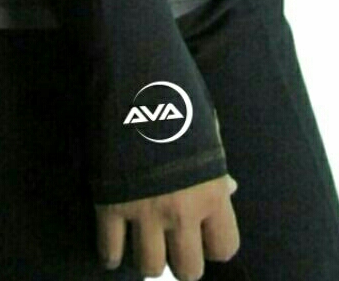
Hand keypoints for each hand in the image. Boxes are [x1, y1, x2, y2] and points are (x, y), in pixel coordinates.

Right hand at [96, 110, 239, 279]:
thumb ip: (216, 168)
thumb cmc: (179, 98)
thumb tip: (229, 191)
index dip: (214, 244)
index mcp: (211, 191)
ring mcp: (144, 209)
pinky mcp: (110, 204)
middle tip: (173, 244)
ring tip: (144, 243)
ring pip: (150, 267)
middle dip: (182, 259)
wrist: (136, 78)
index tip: (204, 235)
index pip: (225, 249)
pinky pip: (110, 251)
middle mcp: (182, 210)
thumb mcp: (208, 131)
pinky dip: (111, 254)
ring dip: (148, 257)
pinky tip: (114, 249)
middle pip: (189, 270)